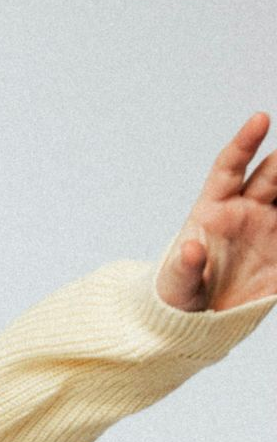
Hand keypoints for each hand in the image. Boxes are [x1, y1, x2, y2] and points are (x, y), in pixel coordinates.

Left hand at [156, 113, 276, 311]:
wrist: (197, 323)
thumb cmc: (177, 296)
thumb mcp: (174, 285)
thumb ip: (184, 267)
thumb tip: (190, 250)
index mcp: (214, 208)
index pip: (231, 166)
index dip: (245, 142)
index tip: (261, 118)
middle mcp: (246, 210)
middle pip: (273, 174)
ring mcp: (269, 228)